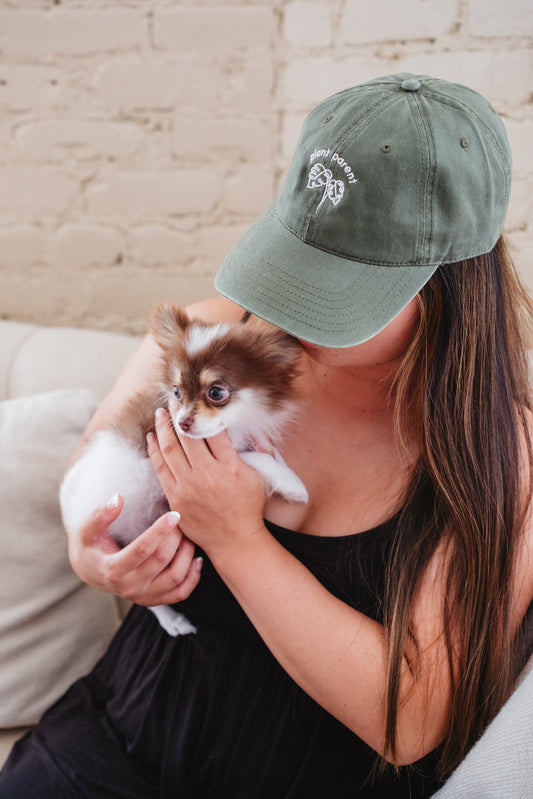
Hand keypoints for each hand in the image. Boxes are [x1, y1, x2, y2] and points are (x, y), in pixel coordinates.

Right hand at [67, 495, 202, 605]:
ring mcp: (143, 596)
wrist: (92, 570)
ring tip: (188, 535)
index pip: (142, 549)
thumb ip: (100, 515)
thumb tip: (117, 499)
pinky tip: (196, 559)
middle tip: (182, 520)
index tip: (174, 514)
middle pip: (162, 560)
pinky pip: (180, 593)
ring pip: (175, 578)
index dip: (160, 531)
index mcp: (113, 569)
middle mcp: (129, 587)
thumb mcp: (87, 530)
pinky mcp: (154, 600)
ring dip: (187, 554)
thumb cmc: (92, 546)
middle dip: (176, 537)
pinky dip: (193, 578)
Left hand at [147, 408, 267, 558]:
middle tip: (174, 399)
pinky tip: (151, 437)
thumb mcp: (260, 477)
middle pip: (188, 436)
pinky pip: (160, 468)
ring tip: (160, 413)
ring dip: (163, 427)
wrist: (235, 541)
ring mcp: (189, 486)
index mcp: (231, 466)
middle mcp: (208, 474)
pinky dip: (154, 450)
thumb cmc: (249, 508)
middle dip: (180, 414)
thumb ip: (259, 451)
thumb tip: (255, 431)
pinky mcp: (175, 498)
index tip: (196, 400)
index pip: (213, 431)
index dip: (203, 413)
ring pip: (170, 449)